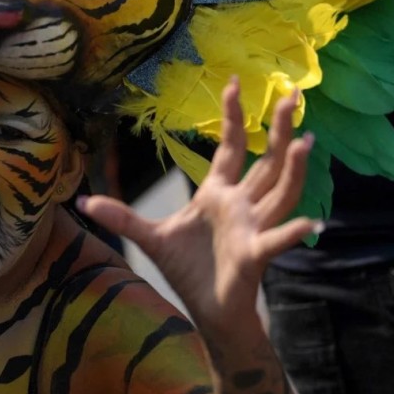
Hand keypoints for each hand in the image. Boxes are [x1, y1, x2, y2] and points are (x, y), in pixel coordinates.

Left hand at [77, 78, 318, 336]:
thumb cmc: (187, 270)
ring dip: (294, 169)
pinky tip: (310, 224)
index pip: (230, 148)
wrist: (208, 310)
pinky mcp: (255, 255)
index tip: (232, 83)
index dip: (233, 117)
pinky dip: (293, 233)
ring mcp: (252, 227)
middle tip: (294, 94)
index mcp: (217, 194)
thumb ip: (121, 217)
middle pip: (267, 161)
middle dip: (280, 129)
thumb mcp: (149, 237)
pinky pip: (276, 241)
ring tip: (307, 141)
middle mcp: (242, 205)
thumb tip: (82, 200)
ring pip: (280, 192)